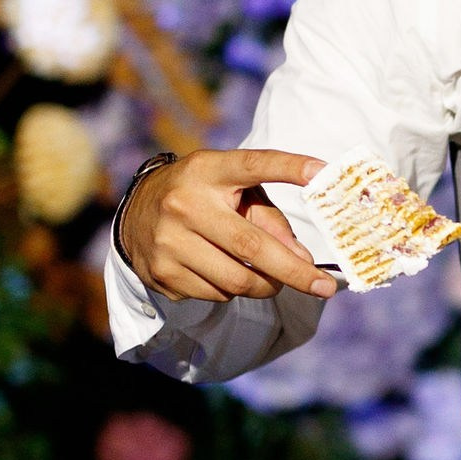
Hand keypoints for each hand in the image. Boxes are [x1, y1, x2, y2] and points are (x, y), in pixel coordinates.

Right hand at [118, 148, 338, 304]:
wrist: (137, 214)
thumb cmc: (203, 197)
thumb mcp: (234, 191)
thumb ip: (270, 219)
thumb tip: (301, 260)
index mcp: (208, 171)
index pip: (254, 165)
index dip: (289, 167)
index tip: (323, 171)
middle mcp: (184, 204)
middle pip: (252, 247)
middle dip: (295, 272)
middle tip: (324, 287)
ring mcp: (169, 241)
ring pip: (237, 281)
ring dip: (266, 285)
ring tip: (271, 277)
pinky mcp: (162, 273)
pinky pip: (216, 294)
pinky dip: (233, 291)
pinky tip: (224, 271)